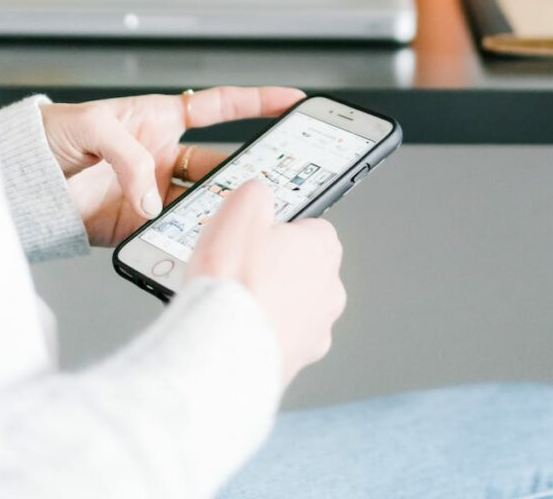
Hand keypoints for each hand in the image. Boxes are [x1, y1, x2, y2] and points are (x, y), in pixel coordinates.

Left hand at [40, 86, 304, 246]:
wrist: (14, 183)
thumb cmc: (48, 137)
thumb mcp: (91, 126)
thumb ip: (129, 156)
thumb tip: (153, 200)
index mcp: (159, 118)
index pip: (220, 107)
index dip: (259, 102)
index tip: (294, 101)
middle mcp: (164, 156)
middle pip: (223, 161)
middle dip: (253, 168)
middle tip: (280, 177)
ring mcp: (154, 192)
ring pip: (204, 200)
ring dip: (222, 207)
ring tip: (242, 215)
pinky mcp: (138, 227)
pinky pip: (172, 232)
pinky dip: (188, 237)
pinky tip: (199, 239)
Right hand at [188, 179, 345, 385]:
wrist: (221, 351)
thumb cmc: (234, 282)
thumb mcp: (240, 209)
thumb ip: (257, 193)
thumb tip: (259, 195)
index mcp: (324, 247)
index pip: (309, 226)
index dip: (277, 229)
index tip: (254, 236)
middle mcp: (331, 289)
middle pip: (301, 267)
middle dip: (273, 267)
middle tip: (239, 268)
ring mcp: (318, 328)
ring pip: (292, 305)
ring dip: (269, 302)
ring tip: (233, 300)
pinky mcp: (299, 360)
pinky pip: (279, 337)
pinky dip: (262, 333)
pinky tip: (236, 328)